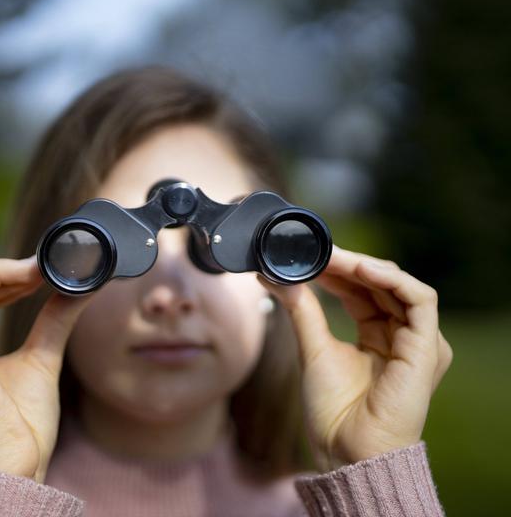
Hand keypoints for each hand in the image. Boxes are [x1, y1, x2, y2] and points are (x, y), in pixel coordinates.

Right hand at [0, 256, 93, 482]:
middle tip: (41, 267)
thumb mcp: (42, 359)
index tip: (41, 270)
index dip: (5, 279)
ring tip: (31, 272)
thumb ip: (53, 321)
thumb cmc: (23, 429)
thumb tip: (78, 287)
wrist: (16, 469)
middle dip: (3, 273)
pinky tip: (5, 278)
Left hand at [257, 245, 452, 467]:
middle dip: (347, 264)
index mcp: (377, 336)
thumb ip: (300, 309)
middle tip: (317, 251)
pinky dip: (392, 279)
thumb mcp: (312, 347)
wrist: (346, 450)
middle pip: (379, 284)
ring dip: (365, 266)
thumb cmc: (333, 411)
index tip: (308, 256)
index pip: (362, 290)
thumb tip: (273, 277)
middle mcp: (401, 336)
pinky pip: (421, 300)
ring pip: (398, 285)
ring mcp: (417, 342)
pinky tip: (361, 269)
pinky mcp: (428, 349)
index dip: (337, 270)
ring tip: (333, 257)